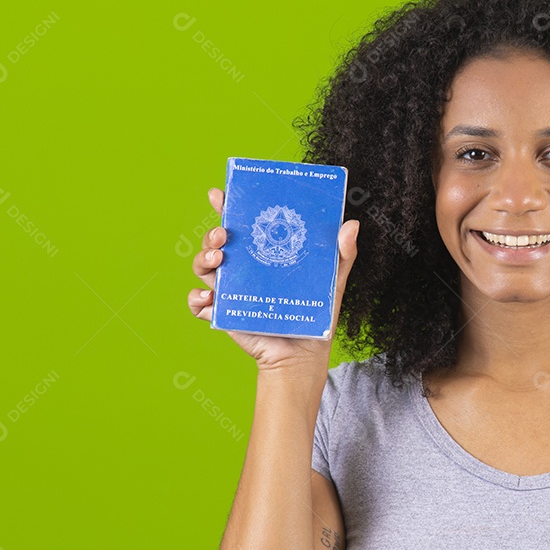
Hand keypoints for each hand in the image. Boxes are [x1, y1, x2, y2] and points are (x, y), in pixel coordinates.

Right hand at [188, 187, 358, 372]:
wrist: (303, 355)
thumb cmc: (316, 315)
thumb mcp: (333, 281)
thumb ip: (342, 254)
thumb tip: (352, 224)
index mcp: (262, 254)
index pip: (241, 225)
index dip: (227, 207)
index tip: (219, 194)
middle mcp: (242, 268)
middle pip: (216, 242)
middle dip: (212, 233)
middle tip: (223, 234)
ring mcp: (229, 290)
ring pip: (202, 267)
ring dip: (202, 259)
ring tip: (218, 260)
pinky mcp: (222, 314)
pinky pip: (198, 304)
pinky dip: (196, 299)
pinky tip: (210, 298)